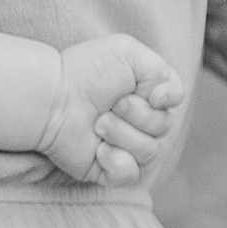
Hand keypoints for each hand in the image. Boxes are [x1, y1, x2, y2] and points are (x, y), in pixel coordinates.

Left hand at [37, 36, 187, 185]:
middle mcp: (142, 124)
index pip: (174, 103)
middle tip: (109, 106)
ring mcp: (127, 148)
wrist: (52, 97)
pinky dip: (117, 162)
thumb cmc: (87, 71)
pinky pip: (131, 175)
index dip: (163, 99)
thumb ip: (163, 72)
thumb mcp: (129, 52)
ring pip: (149, 152)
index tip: (147, 93)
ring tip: (97, 124)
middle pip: (164, 129)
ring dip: (121, 135)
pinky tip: (98, 150)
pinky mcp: (111, 170)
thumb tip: (166, 103)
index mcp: (148, 97)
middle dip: (136, 116)